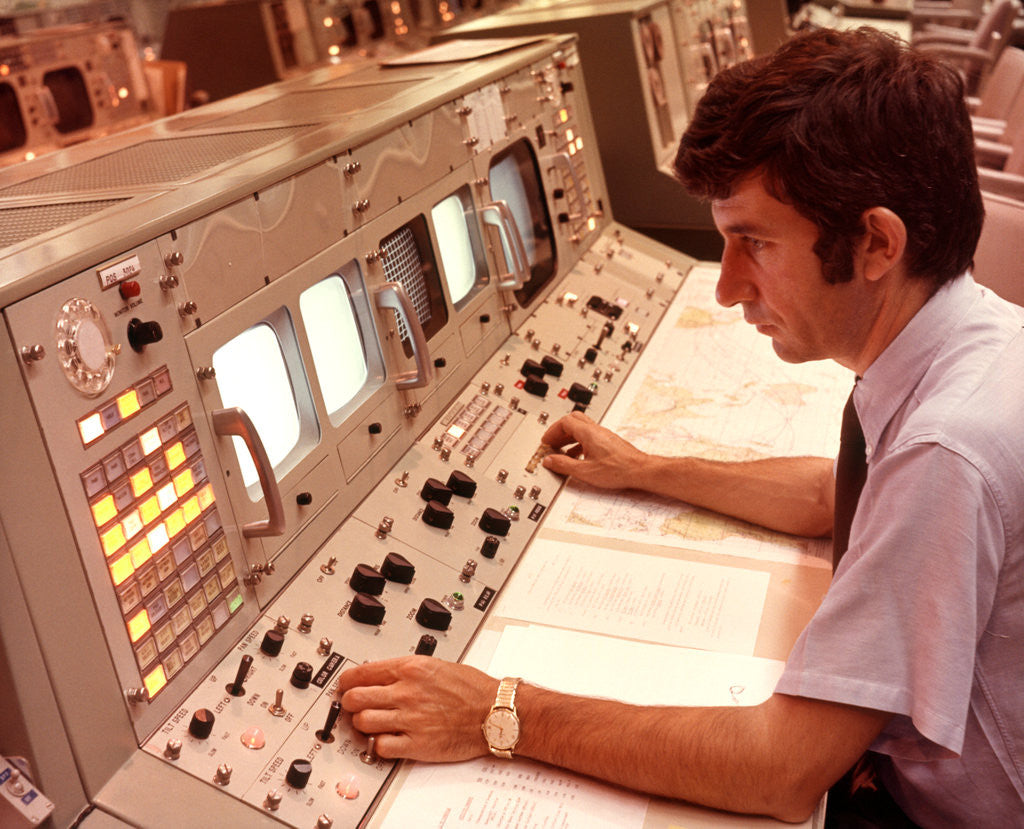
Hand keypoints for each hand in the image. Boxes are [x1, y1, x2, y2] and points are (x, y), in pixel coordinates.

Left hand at [337, 656, 496, 760]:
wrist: (495, 712)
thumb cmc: (473, 689)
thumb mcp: (437, 665)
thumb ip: (407, 671)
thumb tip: (382, 676)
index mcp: (411, 668)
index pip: (361, 672)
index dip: (347, 681)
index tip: (344, 685)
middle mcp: (407, 692)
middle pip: (355, 698)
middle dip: (349, 703)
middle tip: (353, 706)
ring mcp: (410, 719)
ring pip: (362, 722)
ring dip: (362, 724)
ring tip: (370, 724)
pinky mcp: (417, 744)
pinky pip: (380, 746)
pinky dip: (378, 745)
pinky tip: (386, 739)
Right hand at [540, 411, 647, 488]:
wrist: (640, 471)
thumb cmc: (619, 469)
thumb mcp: (585, 471)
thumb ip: (564, 465)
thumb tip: (550, 461)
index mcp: (588, 433)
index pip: (565, 422)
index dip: (552, 431)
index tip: (546, 441)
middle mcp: (596, 430)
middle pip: (573, 420)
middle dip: (559, 431)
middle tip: (552, 442)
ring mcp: (604, 435)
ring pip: (582, 428)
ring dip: (569, 437)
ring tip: (561, 451)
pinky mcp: (609, 442)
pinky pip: (590, 437)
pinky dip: (579, 443)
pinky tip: (578, 457)